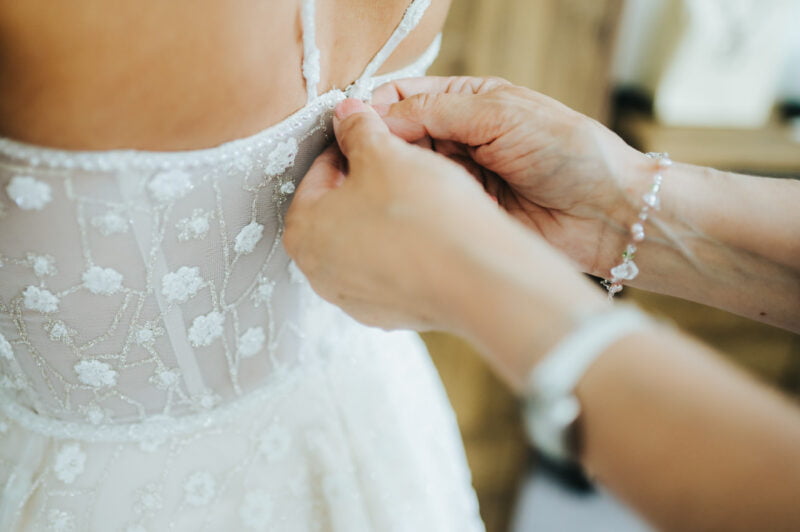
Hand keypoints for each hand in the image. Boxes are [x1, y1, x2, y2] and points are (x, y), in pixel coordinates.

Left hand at [283, 98, 511, 330]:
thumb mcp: (384, 153)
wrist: (474, 277)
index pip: (318, 175)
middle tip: (399, 166)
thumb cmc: (420, 213)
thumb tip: (346, 114)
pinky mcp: (388, 314)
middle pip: (338, 212)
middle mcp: (319, 273)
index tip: (373, 138)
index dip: (349, 149)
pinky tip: (430, 235)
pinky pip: (390, 270)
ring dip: (385, 218)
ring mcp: (353, 299)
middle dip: (365, 186)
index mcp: (302, 231)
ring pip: (365, 242)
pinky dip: (403, 251)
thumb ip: (358, 129)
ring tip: (420, 200)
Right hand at [372, 76, 650, 277]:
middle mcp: (457, 139)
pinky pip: (425, 205)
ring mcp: (458, 178)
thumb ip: (438, 112)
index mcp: (467, 103)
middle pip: (396, 136)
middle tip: (353, 163)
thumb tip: (377, 114)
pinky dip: (408, 206)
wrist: (607, 213)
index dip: (374, 109)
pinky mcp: (462, 213)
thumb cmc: (568, 152)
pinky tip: (395, 211)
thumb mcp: (501, 114)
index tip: (353, 127)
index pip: (403, 97)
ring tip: (371, 186)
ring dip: (389, 177)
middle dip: (374, 146)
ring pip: (406, 173)